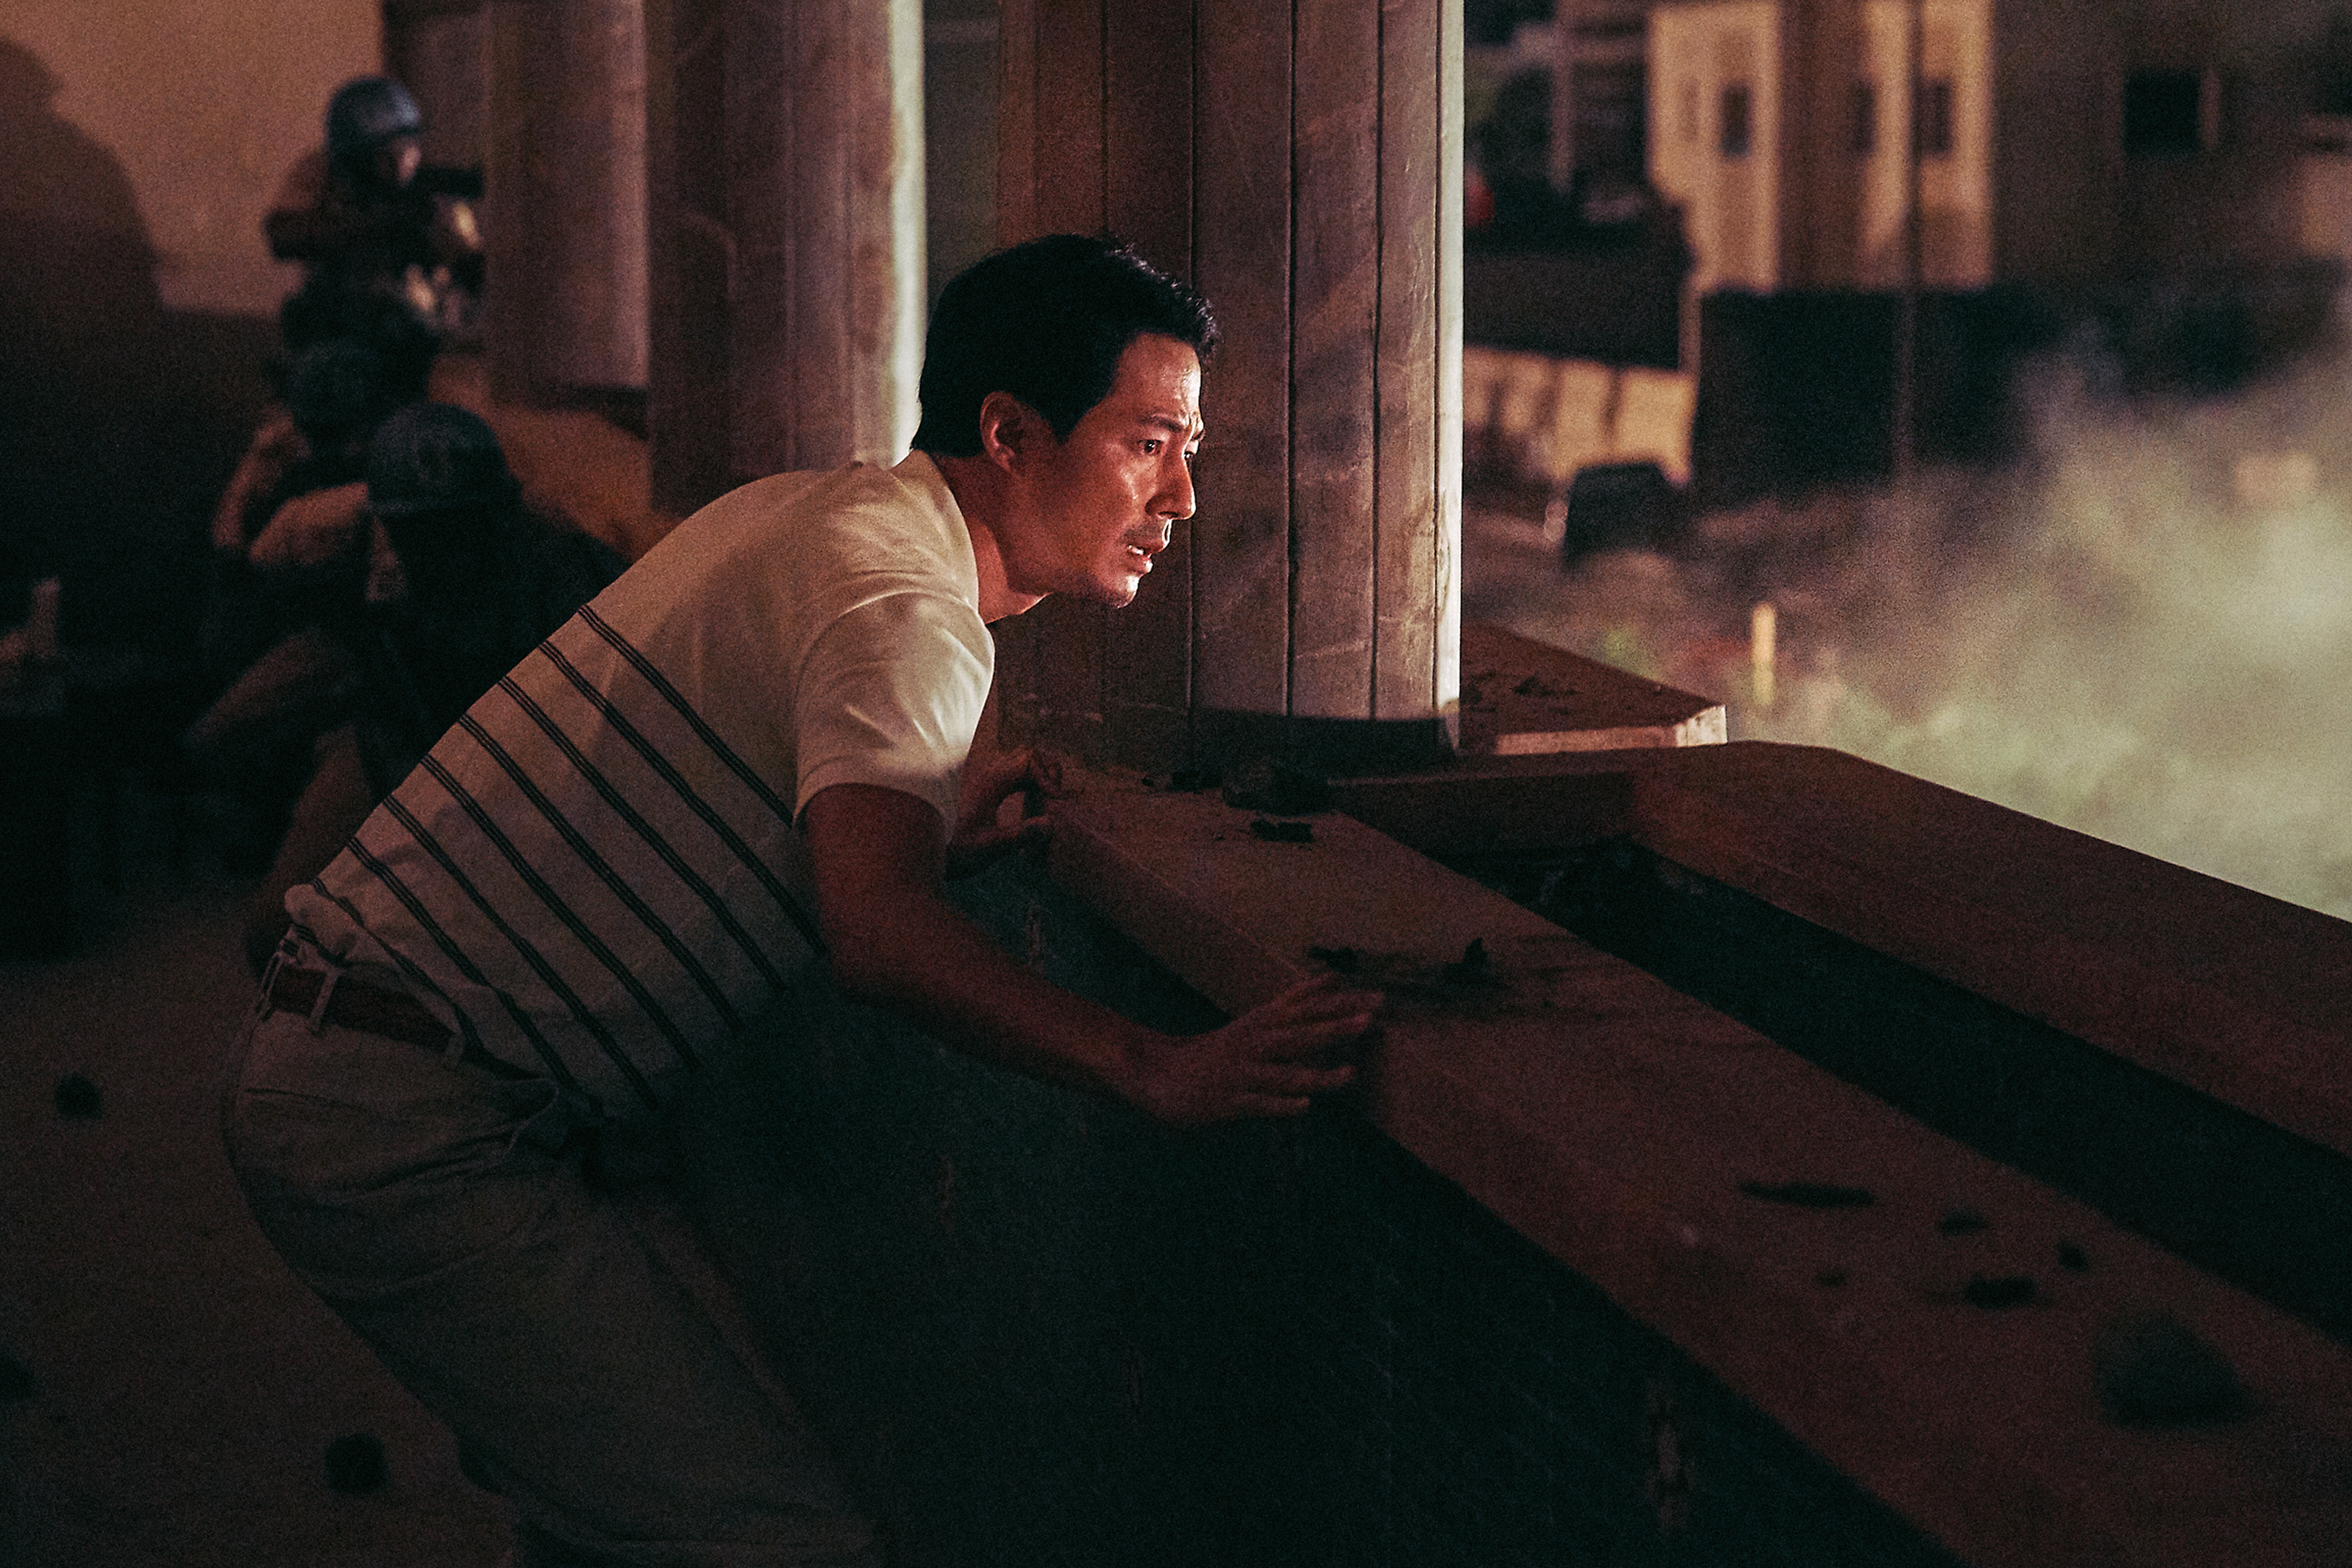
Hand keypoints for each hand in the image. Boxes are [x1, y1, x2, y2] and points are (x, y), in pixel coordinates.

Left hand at [944, 744, 1067, 877]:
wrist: (927, 851)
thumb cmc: (955, 849)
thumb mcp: (988, 847)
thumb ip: (1019, 836)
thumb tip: (1050, 824)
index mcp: (989, 781)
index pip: (1028, 761)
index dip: (1047, 776)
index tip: (1056, 798)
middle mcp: (988, 772)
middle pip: (1027, 755)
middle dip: (1046, 771)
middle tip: (1055, 795)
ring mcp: (986, 777)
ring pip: (1020, 761)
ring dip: (1038, 775)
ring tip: (1048, 798)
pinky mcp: (985, 785)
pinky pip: (1013, 772)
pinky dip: (1028, 781)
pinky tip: (1032, 800)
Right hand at [1120, 974, 1379, 1125]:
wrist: (1161, 1075)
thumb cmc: (1220, 1050)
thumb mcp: (1258, 1018)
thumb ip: (1296, 1000)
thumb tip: (1332, 976)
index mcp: (1262, 1023)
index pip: (1306, 1007)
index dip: (1342, 1002)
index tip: (1377, 995)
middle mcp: (1254, 1043)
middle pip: (1300, 1033)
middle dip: (1336, 1028)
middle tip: (1371, 1020)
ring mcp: (1242, 1073)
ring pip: (1284, 1072)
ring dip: (1318, 1073)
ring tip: (1351, 1075)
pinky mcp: (1229, 1101)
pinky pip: (1259, 1103)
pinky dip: (1281, 1104)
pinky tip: (1305, 1106)